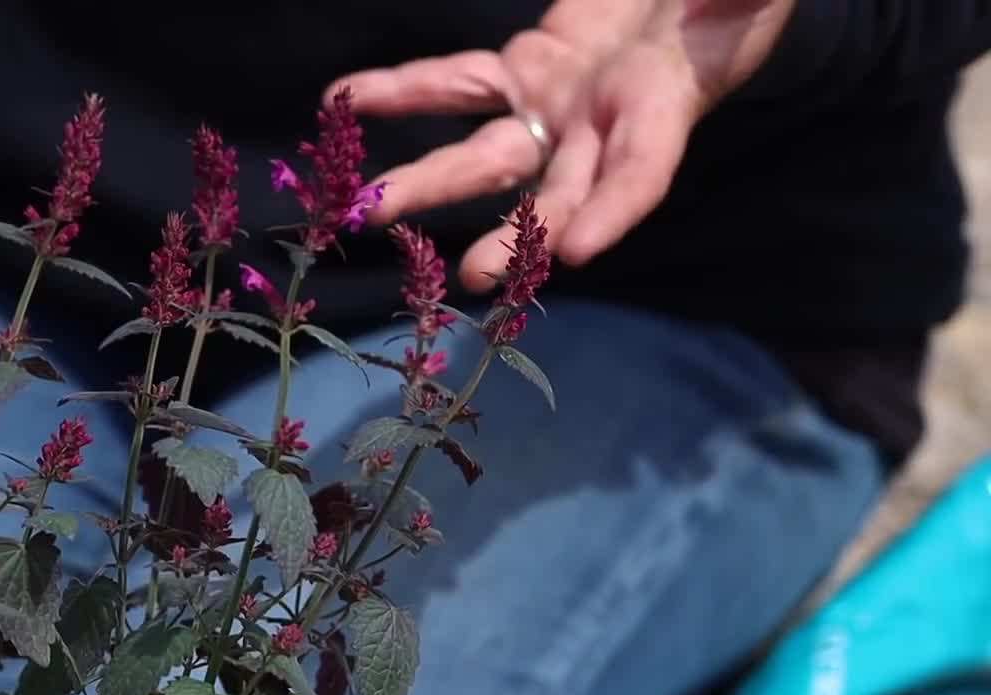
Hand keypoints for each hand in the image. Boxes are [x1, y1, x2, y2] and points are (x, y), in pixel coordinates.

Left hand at [328, 0, 793, 289]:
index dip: (615, 210)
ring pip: (484, 156)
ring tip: (368, 209)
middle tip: (470, 277)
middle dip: (511, 237)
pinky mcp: (520, 74)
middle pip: (550, 195)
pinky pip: (454, 86)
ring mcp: (553, 108)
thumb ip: (737, 2)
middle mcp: (600, 129)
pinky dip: (401, 93)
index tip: (582, 249)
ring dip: (426, 185)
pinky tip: (345, 97)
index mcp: (665, 109)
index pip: (641, 171)